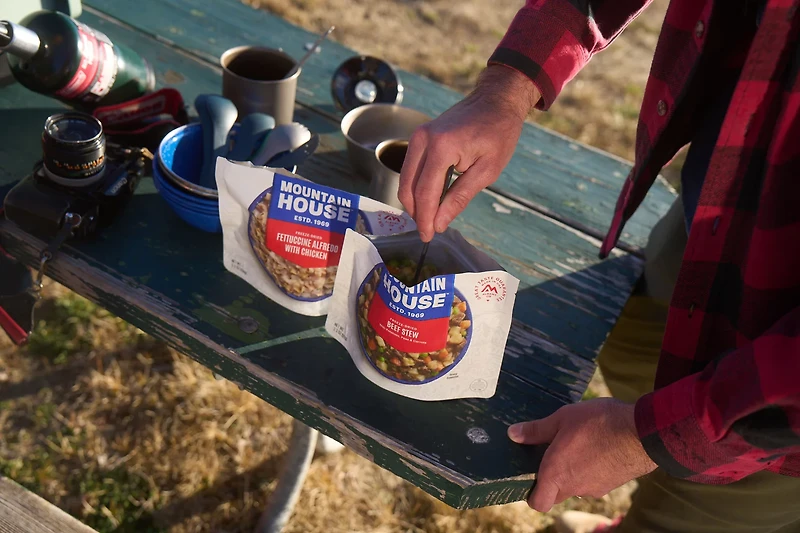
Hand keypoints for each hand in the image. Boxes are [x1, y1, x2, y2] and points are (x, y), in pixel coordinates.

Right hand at [398, 65, 540, 241]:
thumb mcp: (487, 171)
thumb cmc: (498, 133)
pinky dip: (417, 186)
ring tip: (431, 217)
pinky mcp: (419, 136)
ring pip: (405, 179)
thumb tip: (440, 223)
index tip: (429, 236)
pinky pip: (411, 168)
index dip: (425, 218)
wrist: (495, 100)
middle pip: (408, 187)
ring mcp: (418, 136)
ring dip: (415, 201)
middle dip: (417, 213)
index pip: (425, 193)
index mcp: (442, 148)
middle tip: (429, 231)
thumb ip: (459, 197)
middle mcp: (423, 140)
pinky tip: (431, 199)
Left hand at [508, 398, 656, 511]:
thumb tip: (514, 434)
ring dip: (572, 473)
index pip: (538, 503)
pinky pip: (593, 482)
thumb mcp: (562, 418)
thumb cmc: (599, 423)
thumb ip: (537, 430)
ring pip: (575, 487)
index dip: (532, 494)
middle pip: (555, 494)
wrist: (642, 432)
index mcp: (555, 473)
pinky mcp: (611, 485)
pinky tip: (596, 448)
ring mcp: (594, 488)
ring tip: (576, 446)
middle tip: (551, 455)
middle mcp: (573, 487)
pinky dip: (591, 470)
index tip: (531, 476)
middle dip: (551, 480)